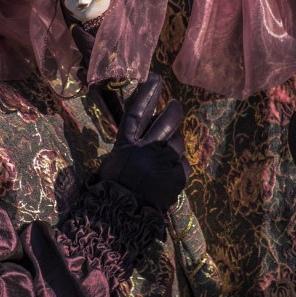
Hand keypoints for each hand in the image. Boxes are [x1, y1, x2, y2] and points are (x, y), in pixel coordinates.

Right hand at [97, 74, 188, 211]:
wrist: (122, 218)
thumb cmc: (112, 189)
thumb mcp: (113, 161)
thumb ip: (128, 145)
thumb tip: (141, 133)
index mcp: (127, 143)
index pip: (138, 110)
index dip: (147, 93)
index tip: (156, 78)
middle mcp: (148, 148)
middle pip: (167, 120)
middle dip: (173, 109)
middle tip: (174, 105)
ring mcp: (166, 162)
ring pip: (178, 142)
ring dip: (174, 145)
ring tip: (165, 155)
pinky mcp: (179, 177)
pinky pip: (183, 164)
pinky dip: (178, 166)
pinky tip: (169, 173)